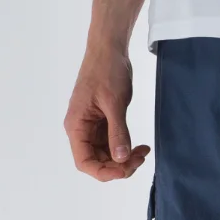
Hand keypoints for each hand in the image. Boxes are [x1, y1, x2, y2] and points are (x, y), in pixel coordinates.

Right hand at [63, 44, 150, 180]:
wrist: (109, 47)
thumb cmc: (107, 71)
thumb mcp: (114, 102)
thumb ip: (118, 132)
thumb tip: (121, 159)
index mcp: (77, 125)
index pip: (84, 161)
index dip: (103, 171)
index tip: (124, 170)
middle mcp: (81, 128)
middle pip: (96, 159)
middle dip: (118, 164)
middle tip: (140, 159)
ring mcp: (92, 124)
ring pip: (105, 152)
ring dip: (123, 157)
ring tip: (143, 152)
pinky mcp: (103, 118)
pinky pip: (112, 140)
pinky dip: (125, 145)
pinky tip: (140, 145)